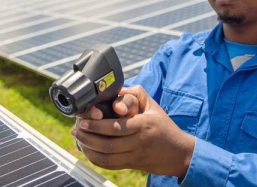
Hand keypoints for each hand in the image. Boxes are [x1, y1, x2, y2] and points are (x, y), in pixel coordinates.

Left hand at [72, 85, 195, 178]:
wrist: (179, 153)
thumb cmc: (165, 127)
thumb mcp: (153, 105)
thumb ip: (136, 94)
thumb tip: (117, 90)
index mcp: (143, 125)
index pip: (116, 127)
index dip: (97, 126)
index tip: (84, 121)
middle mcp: (139, 142)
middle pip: (109, 144)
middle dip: (88, 137)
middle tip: (77, 130)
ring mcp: (135, 155)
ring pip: (108, 157)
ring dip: (90, 149)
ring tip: (79, 140)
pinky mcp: (132, 165)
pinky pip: (111, 165)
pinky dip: (97, 160)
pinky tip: (89, 151)